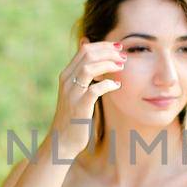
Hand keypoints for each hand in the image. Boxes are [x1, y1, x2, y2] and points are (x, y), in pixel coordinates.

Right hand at [50, 37, 125, 160]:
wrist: (62, 139)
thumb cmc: (73, 115)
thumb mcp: (76, 91)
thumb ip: (82, 73)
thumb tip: (91, 53)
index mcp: (66, 75)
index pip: (84, 50)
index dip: (103, 46)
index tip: (118, 48)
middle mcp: (67, 81)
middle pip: (87, 55)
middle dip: (108, 52)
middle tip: (123, 57)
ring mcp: (72, 93)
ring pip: (89, 68)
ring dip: (108, 64)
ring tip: (121, 67)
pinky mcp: (79, 106)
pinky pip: (95, 90)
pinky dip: (107, 84)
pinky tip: (116, 86)